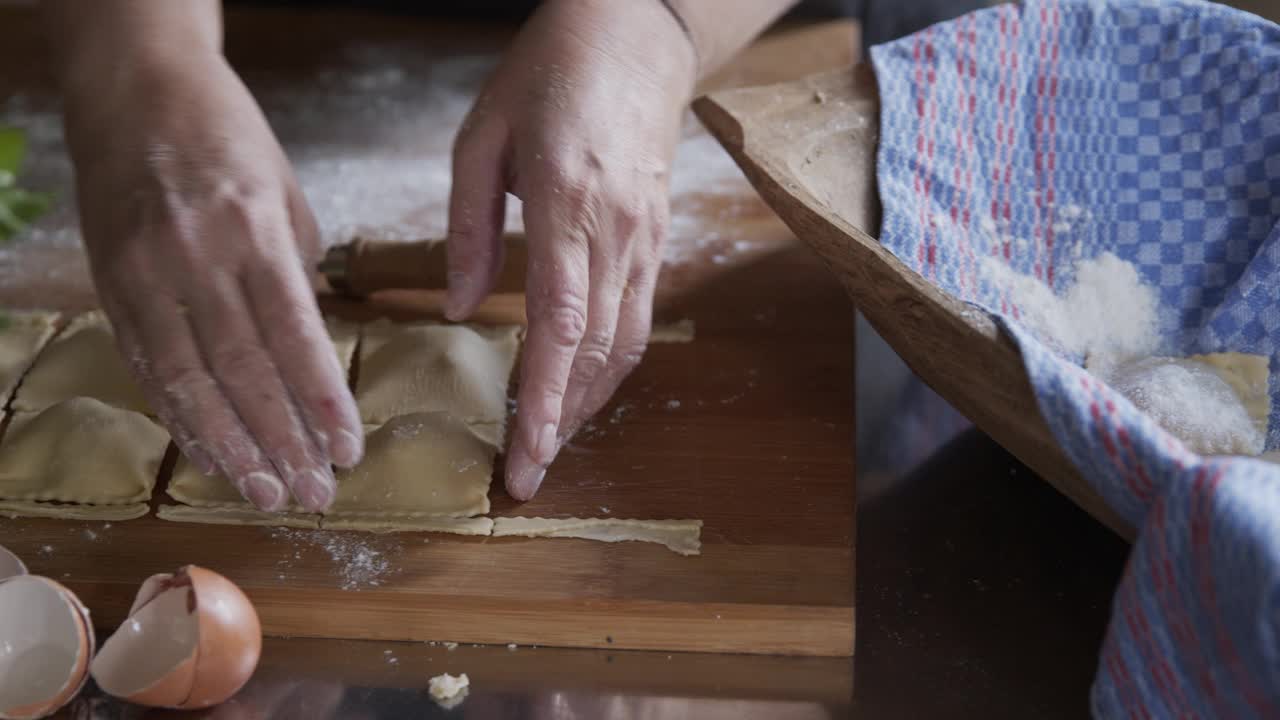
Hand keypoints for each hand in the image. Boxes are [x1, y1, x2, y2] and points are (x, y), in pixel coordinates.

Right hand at [61, 51, 362, 511]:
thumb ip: (296, 270)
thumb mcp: (283, 190)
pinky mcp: (112, 286)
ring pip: (189, 381)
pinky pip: (148, 367)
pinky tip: (211, 454)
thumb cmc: (227, 136)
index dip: (321, 401)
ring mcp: (145, 274)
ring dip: (231, 447)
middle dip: (282, 441)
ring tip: (266, 493)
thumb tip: (310, 348)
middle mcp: (195, 257)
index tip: (349, 449)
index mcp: (252, 229)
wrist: (133, 88)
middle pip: (243, 371)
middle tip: (314, 493)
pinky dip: (181, 418)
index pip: (294, 336)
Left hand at [446, 0, 695, 499]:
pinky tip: (584, 390)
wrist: (637, 33)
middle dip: (561, 422)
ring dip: (589, 403)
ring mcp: (646, 239)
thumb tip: (456, 308)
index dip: (543, 398)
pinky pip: (639, 318)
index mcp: (568, 205)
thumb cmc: (550, 71)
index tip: (524, 454)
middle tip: (527, 477)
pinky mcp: (657, 239)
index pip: (560, 325)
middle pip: (596, 352)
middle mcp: (617, 233)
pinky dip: (612, 366)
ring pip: (626, 345)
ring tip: (551, 446)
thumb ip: (467, 227)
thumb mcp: (481, 136)